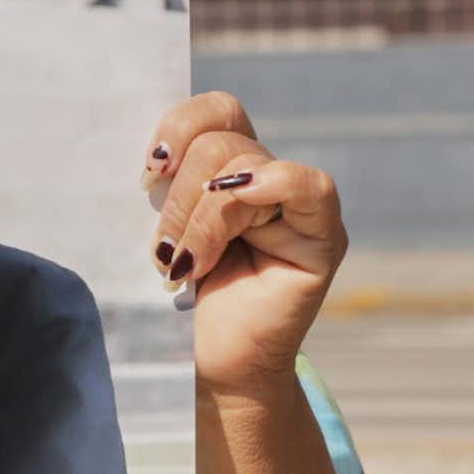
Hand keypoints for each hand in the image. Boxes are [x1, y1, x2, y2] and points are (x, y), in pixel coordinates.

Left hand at [141, 92, 347, 397]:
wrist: (218, 362)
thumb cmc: (187, 297)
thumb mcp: (170, 227)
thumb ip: (173, 184)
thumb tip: (158, 157)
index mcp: (232, 168)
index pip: (217, 111)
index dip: (179, 126)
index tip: (149, 172)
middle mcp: (270, 178)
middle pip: (222, 142)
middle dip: (180, 196)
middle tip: (165, 249)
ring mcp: (302, 206)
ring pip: (244, 166)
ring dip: (201, 219)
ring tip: (185, 265)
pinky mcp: (324, 238)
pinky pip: (308, 186)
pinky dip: (264, 189)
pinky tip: (235, 228)